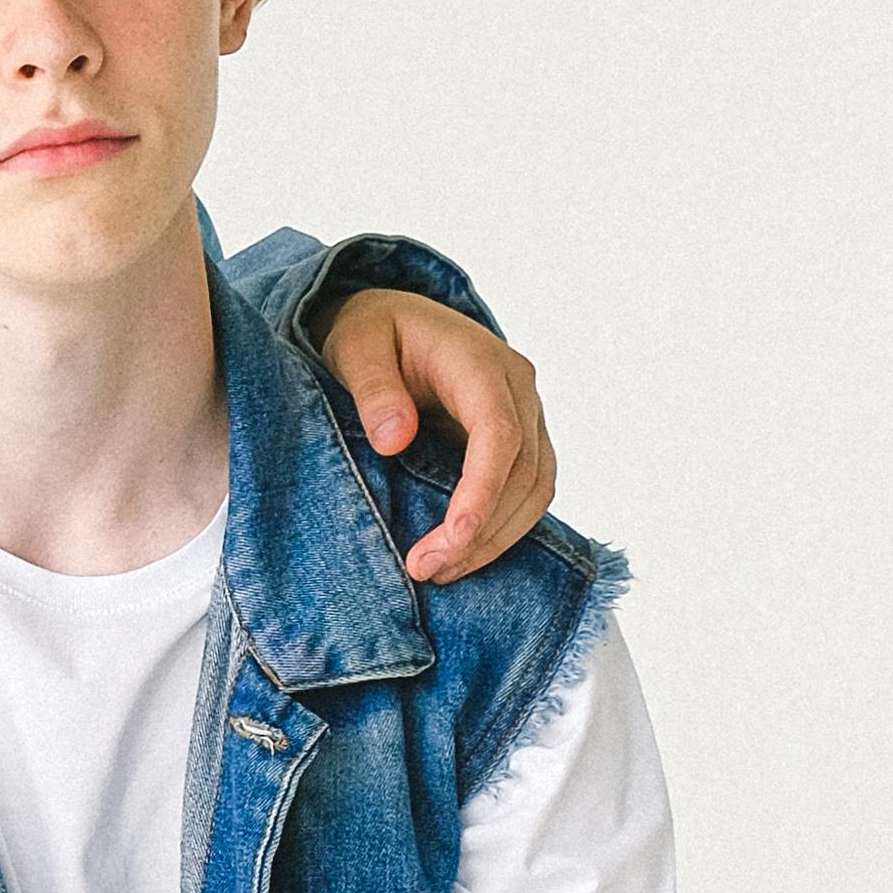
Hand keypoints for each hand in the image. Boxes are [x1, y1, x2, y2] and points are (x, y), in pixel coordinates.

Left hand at [319, 289, 558, 581]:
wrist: (394, 320)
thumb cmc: (374, 331)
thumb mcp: (356, 346)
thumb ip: (373, 388)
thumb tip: (394, 439)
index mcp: (480, 361)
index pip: (499, 434)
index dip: (482, 492)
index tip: (451, 539)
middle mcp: (517, 388)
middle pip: (524, 472)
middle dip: (481, 531)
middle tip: (424, 569)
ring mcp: (526, 414)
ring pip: (535, 489)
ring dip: (495, 539)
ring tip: (439, 571)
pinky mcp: (521, 440)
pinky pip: (527, 491)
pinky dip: (501, 528)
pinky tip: (460, 553)